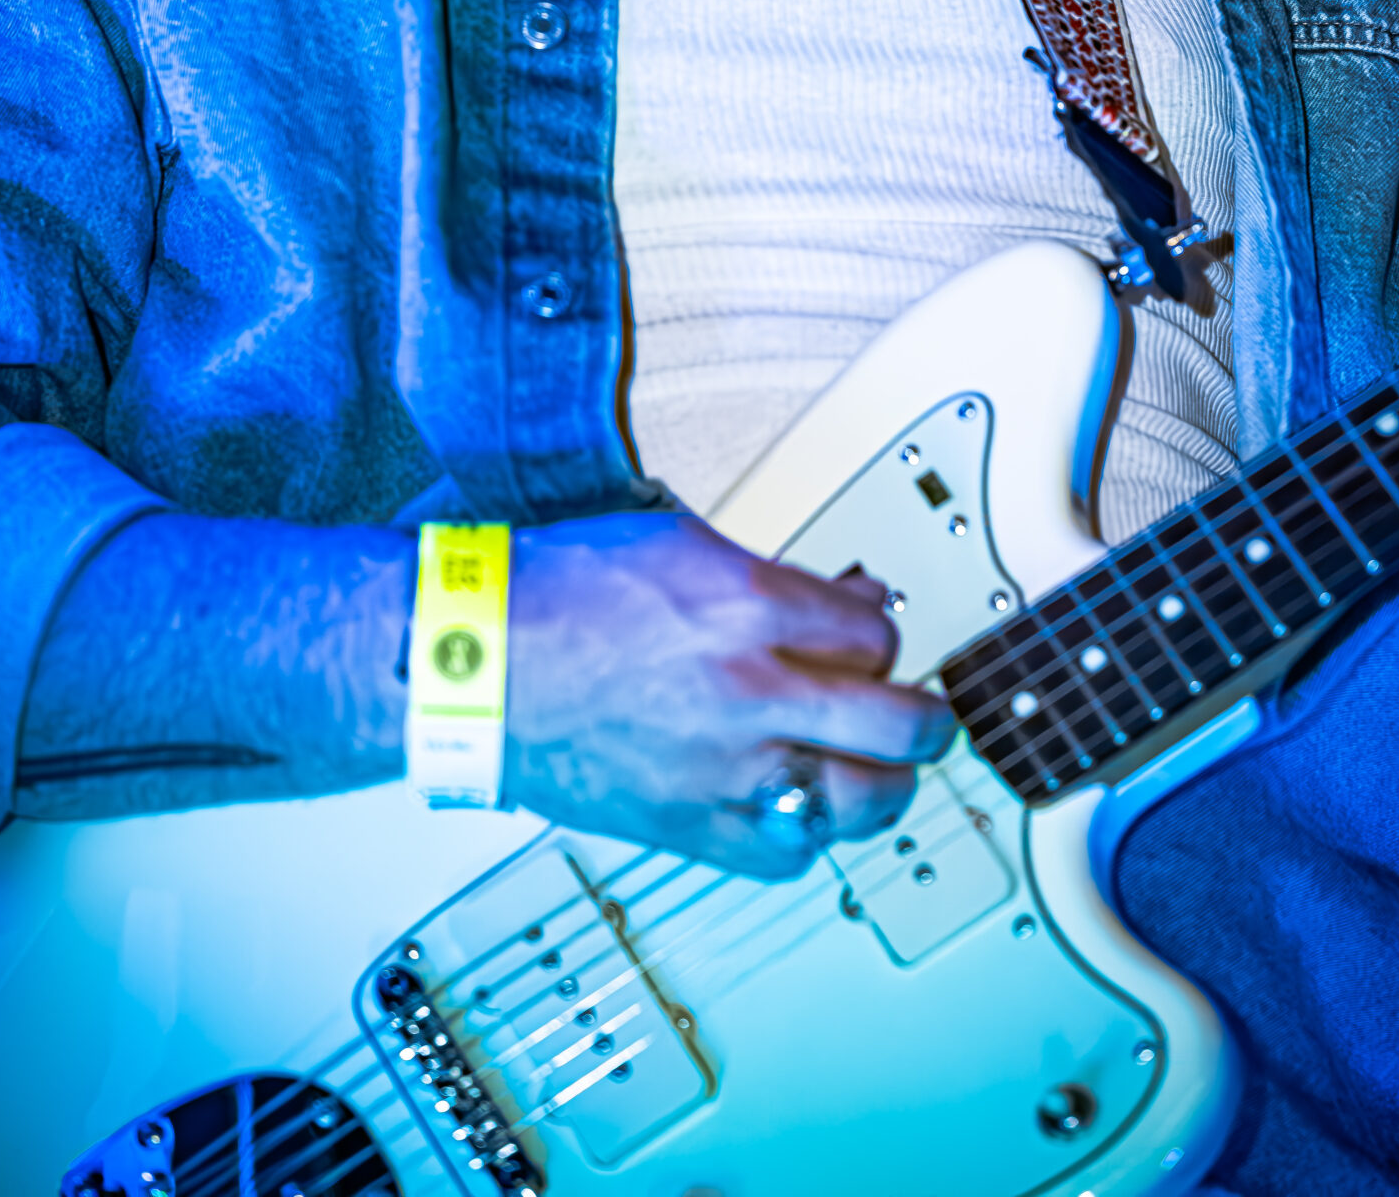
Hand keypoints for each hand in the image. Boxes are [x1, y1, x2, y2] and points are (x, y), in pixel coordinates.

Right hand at [502, 508, 951, 878]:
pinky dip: (809, 836)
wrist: (474, 659)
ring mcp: (721, 767)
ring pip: (863, 800)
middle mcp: (745, 688)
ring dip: (885, 783)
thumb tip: (852, 600)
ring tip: (878, 769)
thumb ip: (777, 579)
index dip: (882, 632)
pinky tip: (800, 809)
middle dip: (924, 717)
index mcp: (743, 603)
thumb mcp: (679, 543)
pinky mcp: (688, 826)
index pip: (875, 632)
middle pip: (898, 723)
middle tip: (922, 715)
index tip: (872, 636)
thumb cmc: (557, 593)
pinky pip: (789, 855)